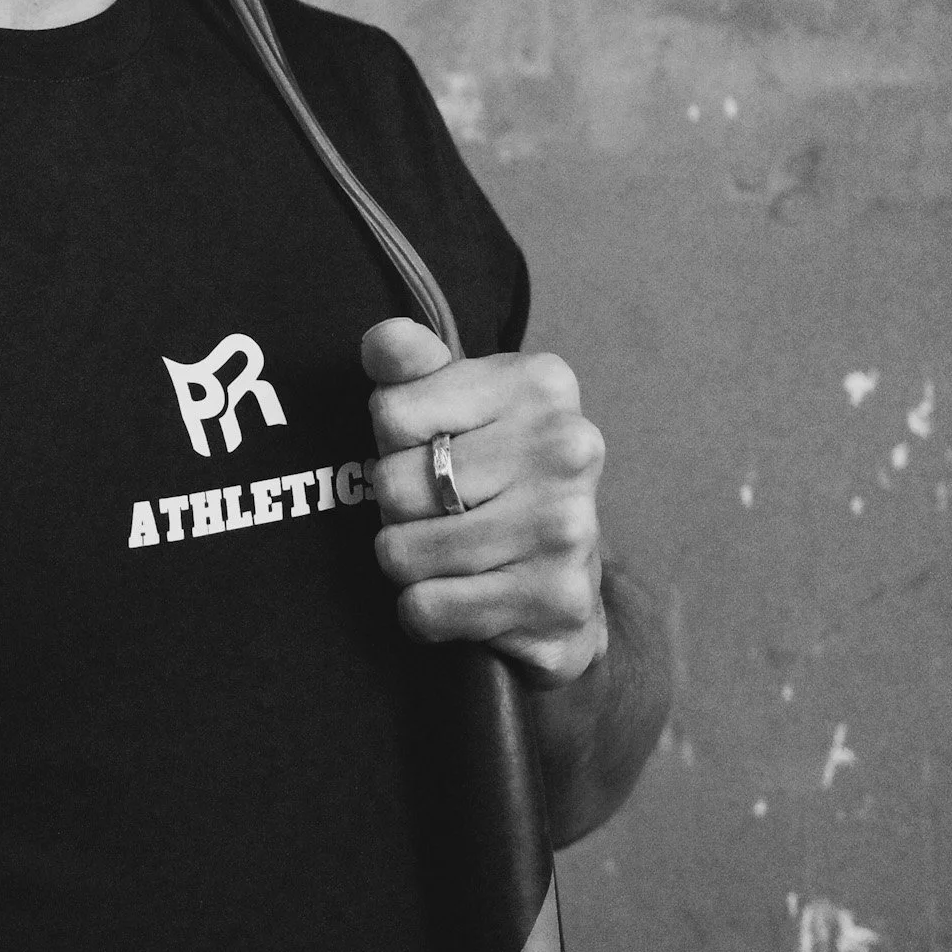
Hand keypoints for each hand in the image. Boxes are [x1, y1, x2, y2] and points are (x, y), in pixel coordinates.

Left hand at [361, 317, 607, 688]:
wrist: (564, 571)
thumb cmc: (490, 469)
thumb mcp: (452, 399)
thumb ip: (409, 363)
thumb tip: (383, 341)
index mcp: (540, 383)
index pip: (390, 413)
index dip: (391, 439)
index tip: (430, 446)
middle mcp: (567, 449)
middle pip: (393, 485)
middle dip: (397, 506)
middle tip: (439, 507)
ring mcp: (568, 527)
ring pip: (402, 553)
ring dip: (407, 561)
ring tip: (448, 550)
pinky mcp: (557, 602)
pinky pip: (426, 608)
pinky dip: (425, 611)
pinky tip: (463, 592)